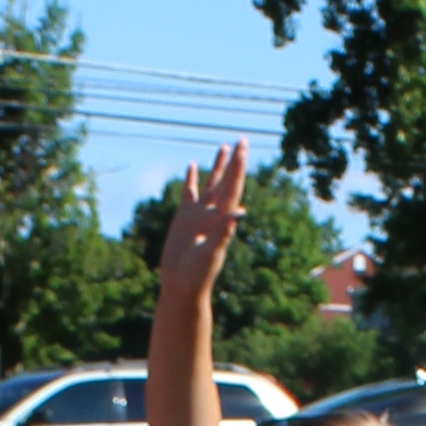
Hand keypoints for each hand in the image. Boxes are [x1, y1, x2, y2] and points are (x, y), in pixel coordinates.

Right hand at [156, 140, 249, 302]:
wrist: (182, 286)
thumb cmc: (198, 275)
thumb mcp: (211, 253)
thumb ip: (224, 232)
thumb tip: (239, 213)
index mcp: (221, 219)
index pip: (232, 188)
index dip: (238, 168)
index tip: (243, 149)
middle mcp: (213, 213)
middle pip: (226, 181)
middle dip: (234, 161)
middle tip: (242, 140)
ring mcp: (199, 214)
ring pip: (210, 184)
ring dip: (218, 166)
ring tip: (224, 147)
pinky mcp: (184, 218)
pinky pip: (189, 193)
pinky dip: (191, 179)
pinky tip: (192, 166)